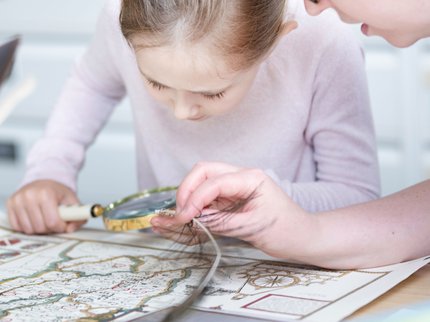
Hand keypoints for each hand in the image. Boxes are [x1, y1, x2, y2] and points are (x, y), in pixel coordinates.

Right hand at [7, 179, 85, 233]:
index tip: (63, 224)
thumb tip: (70, 229)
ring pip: (29, 229)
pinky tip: (34, 219)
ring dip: (38, 229)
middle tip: (54, 221)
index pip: (53, 222)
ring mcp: (18, 200)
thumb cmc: (58, 193)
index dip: (60, 227)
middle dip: (50, 228)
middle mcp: (29, 196)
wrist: (44, 181)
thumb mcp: (73, 201)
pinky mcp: (10, 205)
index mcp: (46, 194)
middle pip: (40, 227)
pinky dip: (27, 227)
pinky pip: (18, 227)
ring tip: (44, 219)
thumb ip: (78, 217)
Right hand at [152, 162, 315, 258]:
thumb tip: (193, 219)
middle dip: (187, 190)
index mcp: (251, 178)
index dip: (195, 198)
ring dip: (189, 197)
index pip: (214, 181)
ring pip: (203, 181)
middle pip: (204, 171)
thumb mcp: (252, 228)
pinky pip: (208, 196)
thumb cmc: (286, 231)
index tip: (184, 217)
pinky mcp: (232, 198)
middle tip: (180, 214)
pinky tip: (190, 216)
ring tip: (181, 217)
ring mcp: (236, 186)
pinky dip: (196, 205)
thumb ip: (220, 222)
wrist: (302, 237)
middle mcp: (241, 176)